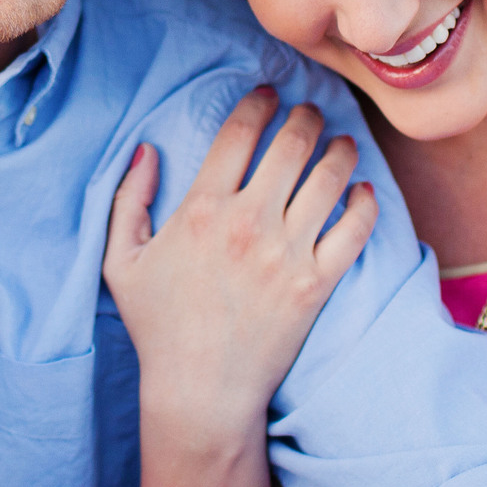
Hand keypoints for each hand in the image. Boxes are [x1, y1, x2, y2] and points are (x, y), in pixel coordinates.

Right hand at [103, 87, 378, 438]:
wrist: (200, 392)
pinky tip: (363, 189)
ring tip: (341, 142)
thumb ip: (128, 200)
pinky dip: (365, 201)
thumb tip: (146, 149)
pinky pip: (355, 229)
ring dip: (340, 149)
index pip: (239, 132)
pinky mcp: (317, 284)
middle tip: (310, 111)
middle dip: (306, 116)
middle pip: (292, 144)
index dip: (257, 102)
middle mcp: (248, 223)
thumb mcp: (122, 261)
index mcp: (201, 209)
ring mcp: (287, 253)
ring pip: (329, 177)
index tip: (267, 94)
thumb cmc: (158, 327)